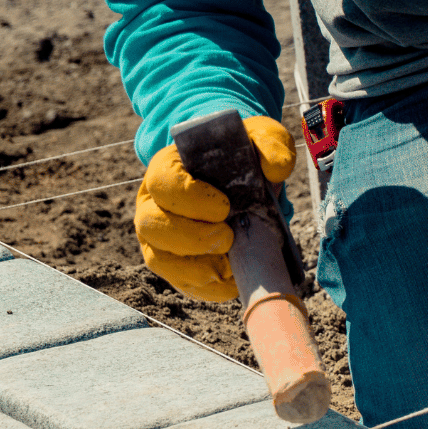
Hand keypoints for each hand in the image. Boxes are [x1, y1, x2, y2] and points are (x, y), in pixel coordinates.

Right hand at [134, 114, 294, 300]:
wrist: (240, 177)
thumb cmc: (242, 157)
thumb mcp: (259, 140)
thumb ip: (270, 145)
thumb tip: (276, 168)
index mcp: (167, 169)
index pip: (162, 183)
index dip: (189, 198)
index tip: (225, 207)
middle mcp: (154, 204)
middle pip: (151, 226)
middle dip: (190, 237)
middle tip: (227, 238)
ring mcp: (159, 237)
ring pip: (159, 260)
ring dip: (195, 269)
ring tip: (230, 265)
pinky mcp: (175, 264)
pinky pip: (181, 284)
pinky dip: (207, 288)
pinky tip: (232, 281)